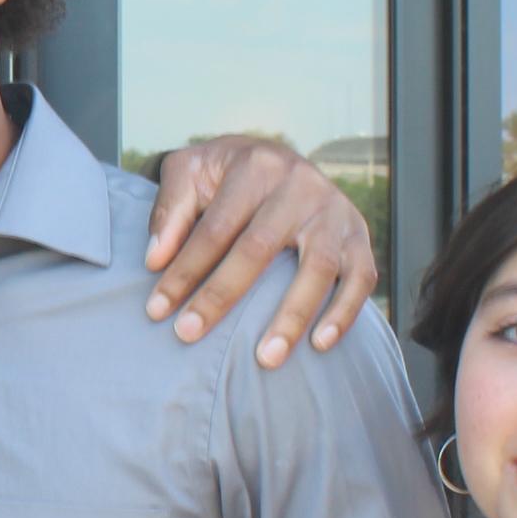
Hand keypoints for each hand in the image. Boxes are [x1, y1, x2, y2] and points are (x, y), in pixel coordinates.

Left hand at [144, 136, 376, 366]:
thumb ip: (170, 209)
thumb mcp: (190, 171)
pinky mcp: (359, 235)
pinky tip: (320, 345)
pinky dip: (345, 312)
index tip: (157, 310)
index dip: (185, 270)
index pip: (215, 227)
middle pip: (259, 248)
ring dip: (291, 316)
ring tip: (265, 359)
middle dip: (221, 296)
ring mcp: (334, 212)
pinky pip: (361, 277)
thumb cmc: (225, 175)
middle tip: (188, 334)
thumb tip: (155, 258)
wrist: (278, 158)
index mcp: (255, 167)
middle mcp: (300, 185)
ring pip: (317, 267)